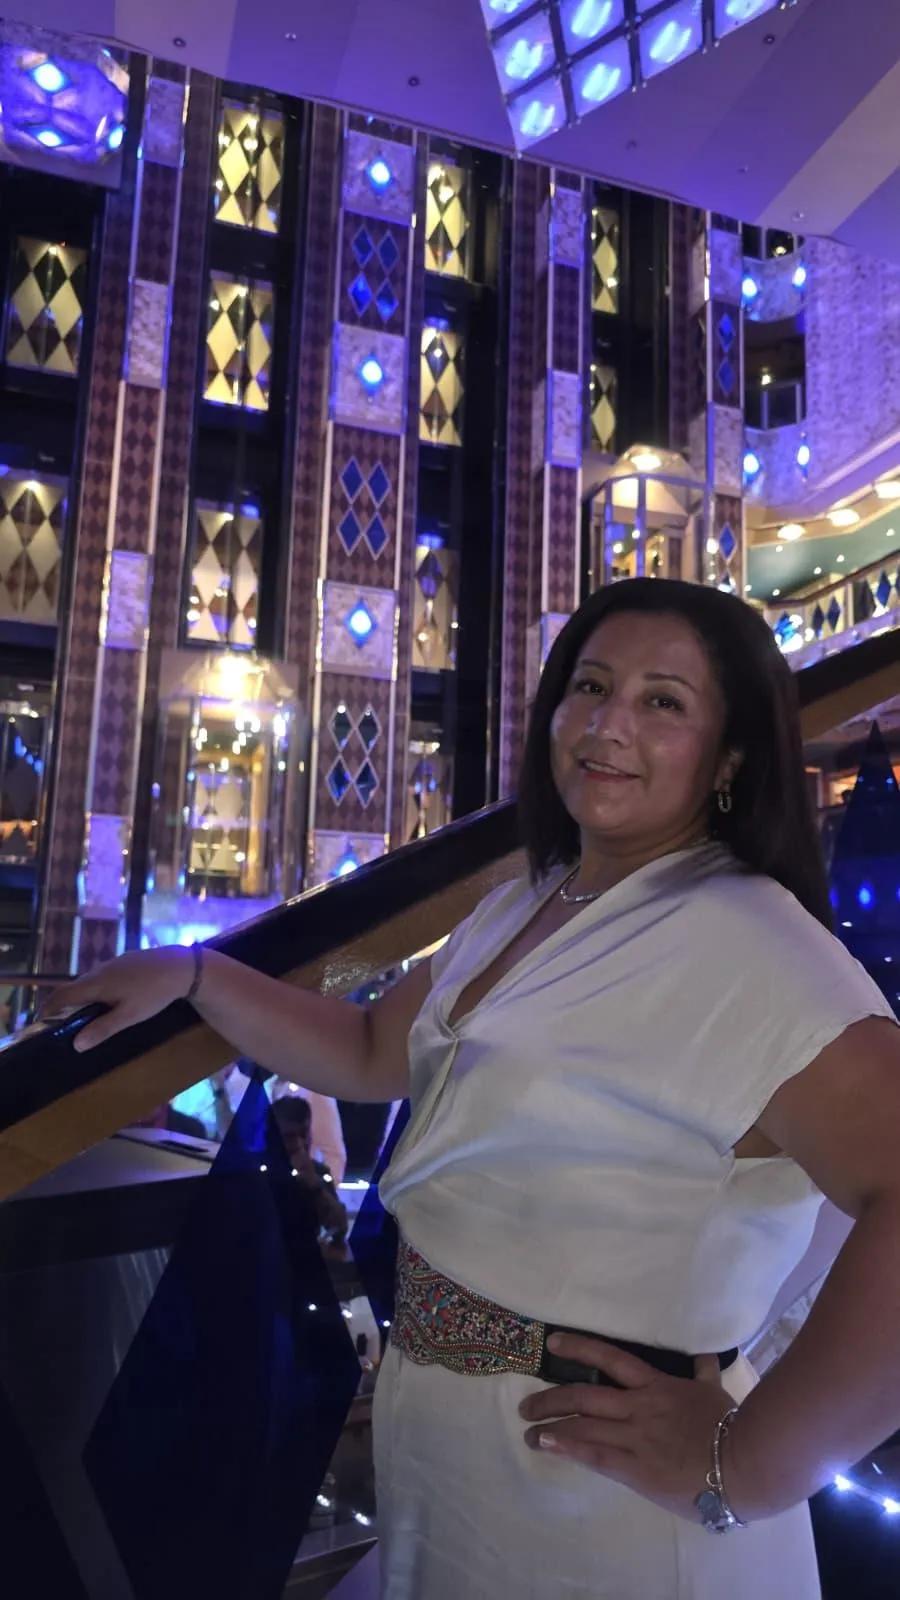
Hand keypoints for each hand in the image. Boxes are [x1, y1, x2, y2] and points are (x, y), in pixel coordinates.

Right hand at [43, 949, 193, 1051]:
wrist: (181, 966)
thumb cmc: (155, 993)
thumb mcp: (130, 1016)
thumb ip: (103, 1029)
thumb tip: (75, 1044)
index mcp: (96, 984)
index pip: (61, 996)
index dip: (48, 1010)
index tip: (39, 1024)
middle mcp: (99, 971)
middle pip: (73, 988)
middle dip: (62, 1006)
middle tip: (59, 1024)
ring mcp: (113, 964)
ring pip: (89, 982)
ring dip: (80, 998)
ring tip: (81, 1016)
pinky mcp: (125, 962)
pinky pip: (102, 977)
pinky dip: (96, 990)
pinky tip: (107, 1001)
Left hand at [518, 1333, 748, 1523]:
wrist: (743, 1463)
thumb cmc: (730, 1427)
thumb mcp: (714, 1392)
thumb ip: (703, 1374)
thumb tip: (704, 1355)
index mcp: (657, 1386)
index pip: (612, 1359)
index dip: (580, 1348)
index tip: (554, 1343)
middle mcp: (638, 1406)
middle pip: (585, 1395)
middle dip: (552, 1398)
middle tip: (526, 1404)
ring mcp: (635, 1436)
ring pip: (583, 1424)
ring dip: (551, 1425)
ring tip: (528, 1430)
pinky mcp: (636, 1468)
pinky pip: (595, 1454)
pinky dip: (568, 1447)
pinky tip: (547, 1444)